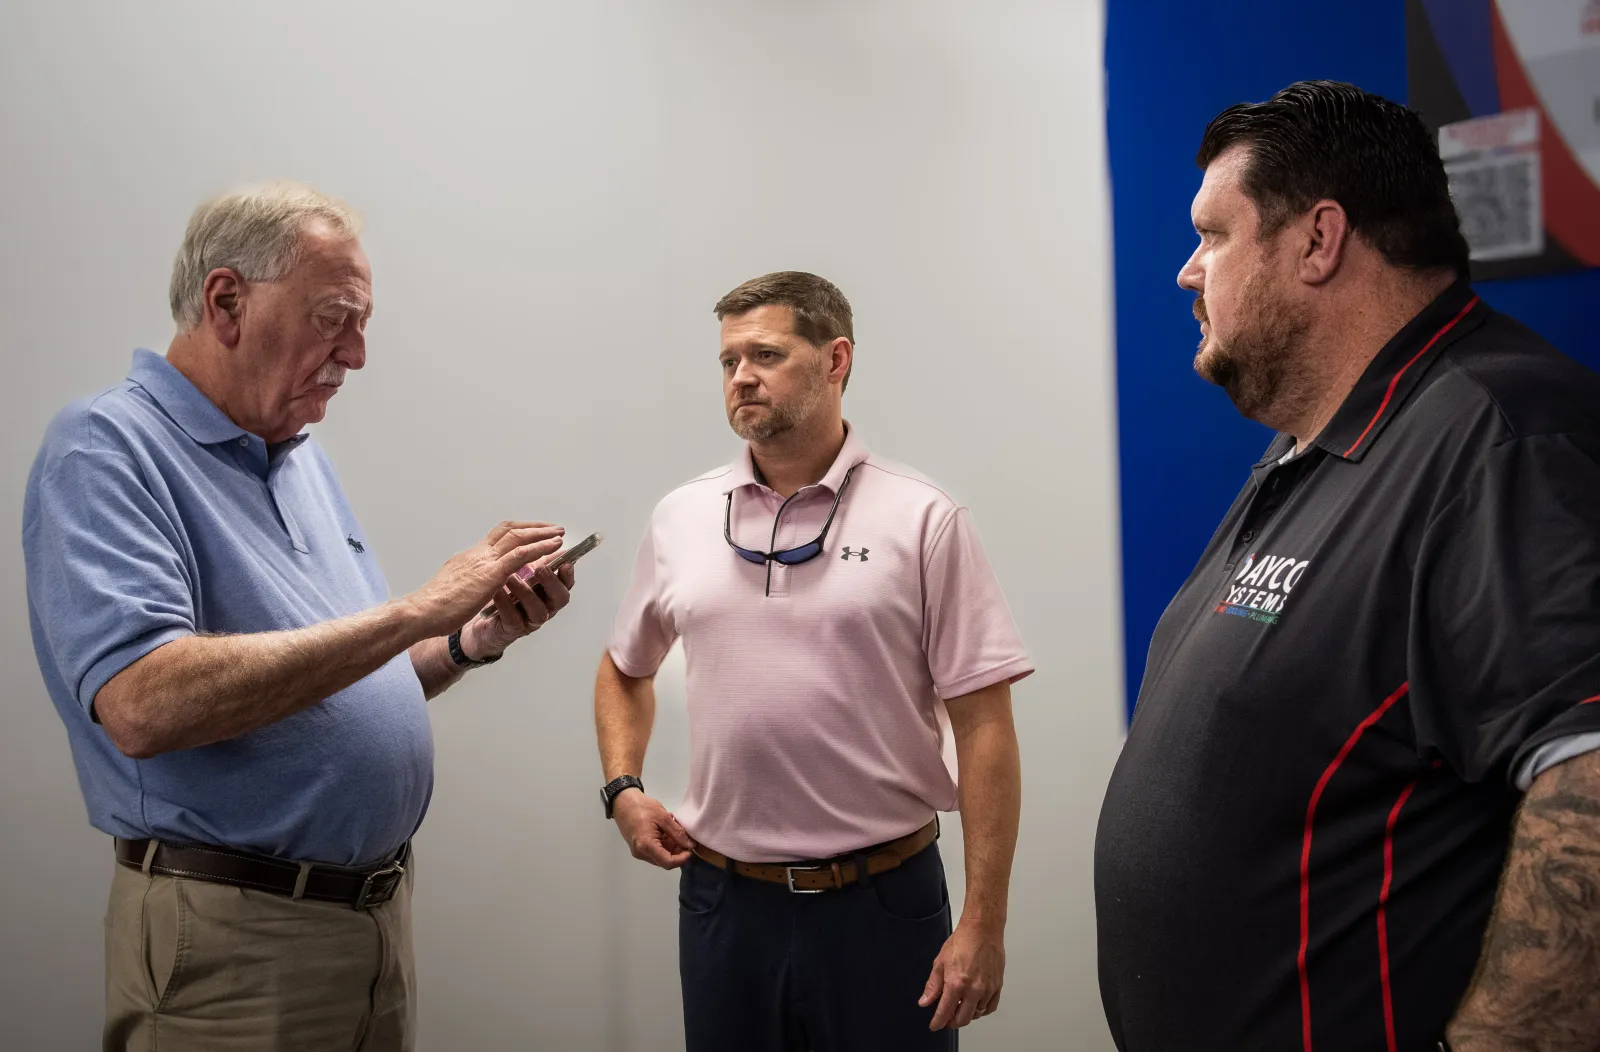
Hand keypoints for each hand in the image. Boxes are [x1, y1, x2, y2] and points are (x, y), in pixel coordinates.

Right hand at [405, 522, 563, 637]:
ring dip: (542, 534)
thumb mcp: (454, 585)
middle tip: (552, 527)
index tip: (532, 530)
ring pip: (518, 537)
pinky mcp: (490, 574)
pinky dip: (540, 548)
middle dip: (534, 527)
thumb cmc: (433, 606)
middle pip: (510, 530)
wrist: (420, 612)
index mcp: (469, 557)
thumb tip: (475, 579)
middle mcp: (478, 553)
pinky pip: (521, 555)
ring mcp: (485, 561)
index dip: (517, 530)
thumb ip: (468, 579)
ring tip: (560, 534)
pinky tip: (554, 548)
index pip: (496, 535)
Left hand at [461, 553, 577, 659]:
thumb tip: (552, 537)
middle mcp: (544, 606)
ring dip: (526, 592)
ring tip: (511, 577)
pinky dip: (505, 602)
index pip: (566, 583)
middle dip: (552, 582)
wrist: (482, 618)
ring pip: (538, 610)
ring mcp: (529, 619)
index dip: (568, 573)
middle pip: (559, 598)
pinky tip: (496, 590)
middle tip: (541, 568)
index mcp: (549, 591)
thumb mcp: (522, 573)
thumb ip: (537, 559)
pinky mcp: (511, 628)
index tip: (565, 561)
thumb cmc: (505, 593)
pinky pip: (512, 617)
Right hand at [612, 790, 692, 868]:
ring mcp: (639, 851)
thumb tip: (691, 845)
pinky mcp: (638, 847)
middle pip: (664, 860)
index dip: (682, 859)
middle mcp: (641, 853)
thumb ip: (678, 833)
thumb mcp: (663, 818)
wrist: (623, 801)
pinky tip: (667, 830)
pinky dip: (664, 843)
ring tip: (676, 830)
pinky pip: (655, 850)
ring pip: (660, 856)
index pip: (668, 862)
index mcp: (646, 846)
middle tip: (686, 837)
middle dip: (678, 851)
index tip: (692, 848)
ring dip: (672, 846)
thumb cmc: (642, 807)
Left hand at [920, 921, 1005, 1029]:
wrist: (982, 930)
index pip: (945, 1013)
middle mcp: (973, 989)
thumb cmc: (962, 942)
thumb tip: (925, 1001)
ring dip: (966, 1015)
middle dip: (952, 1022)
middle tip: (946, 1019)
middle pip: (962, 1019)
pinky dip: (981, 1010)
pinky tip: (975, 1006)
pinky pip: (990, 1007)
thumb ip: (932, 986)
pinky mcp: (997, 986)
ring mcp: (987, 989)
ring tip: (959, 1008)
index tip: (935, 1025)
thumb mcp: (940, 963)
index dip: (938, 1023)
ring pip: (976, 1014)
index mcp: (956, 984)